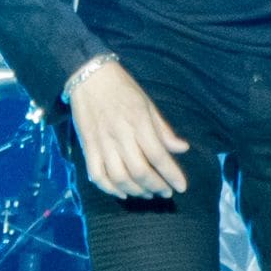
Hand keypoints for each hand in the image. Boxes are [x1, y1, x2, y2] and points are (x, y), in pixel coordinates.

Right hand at [68, 61, 190, 198]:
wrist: (88, 77)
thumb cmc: (123, 89)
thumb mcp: (148, 104)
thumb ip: (163, 130)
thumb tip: (183, 149)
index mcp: (139, 122)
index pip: (158, 155)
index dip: (172, 174)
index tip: (182, 187)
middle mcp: (120, 135)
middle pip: (140, 171)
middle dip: (156, 186)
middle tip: (166, 192)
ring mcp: (102, 143)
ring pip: (119, 178)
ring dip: (136, 191)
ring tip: (147, 193)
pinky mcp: (87, 147)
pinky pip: (97, 175)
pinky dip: (110, 189)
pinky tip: (122, 192)